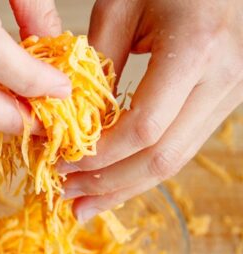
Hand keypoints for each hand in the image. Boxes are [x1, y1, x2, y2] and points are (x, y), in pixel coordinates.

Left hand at [61, 0, 242, 220]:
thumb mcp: (120, 7)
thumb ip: (96, 62)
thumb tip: (70, 120)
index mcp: (196, 50)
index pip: (145, 128)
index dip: (100, 156)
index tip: (60, 164)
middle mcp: (225, 77)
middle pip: (164, 156)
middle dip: (111, 184)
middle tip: (68, 198)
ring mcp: (235, 92)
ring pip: (179, 158)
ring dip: (128, 185)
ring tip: (85, 202)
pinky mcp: (230, 99)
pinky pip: (186, 143)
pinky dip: (146, 166)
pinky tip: (115, 180)